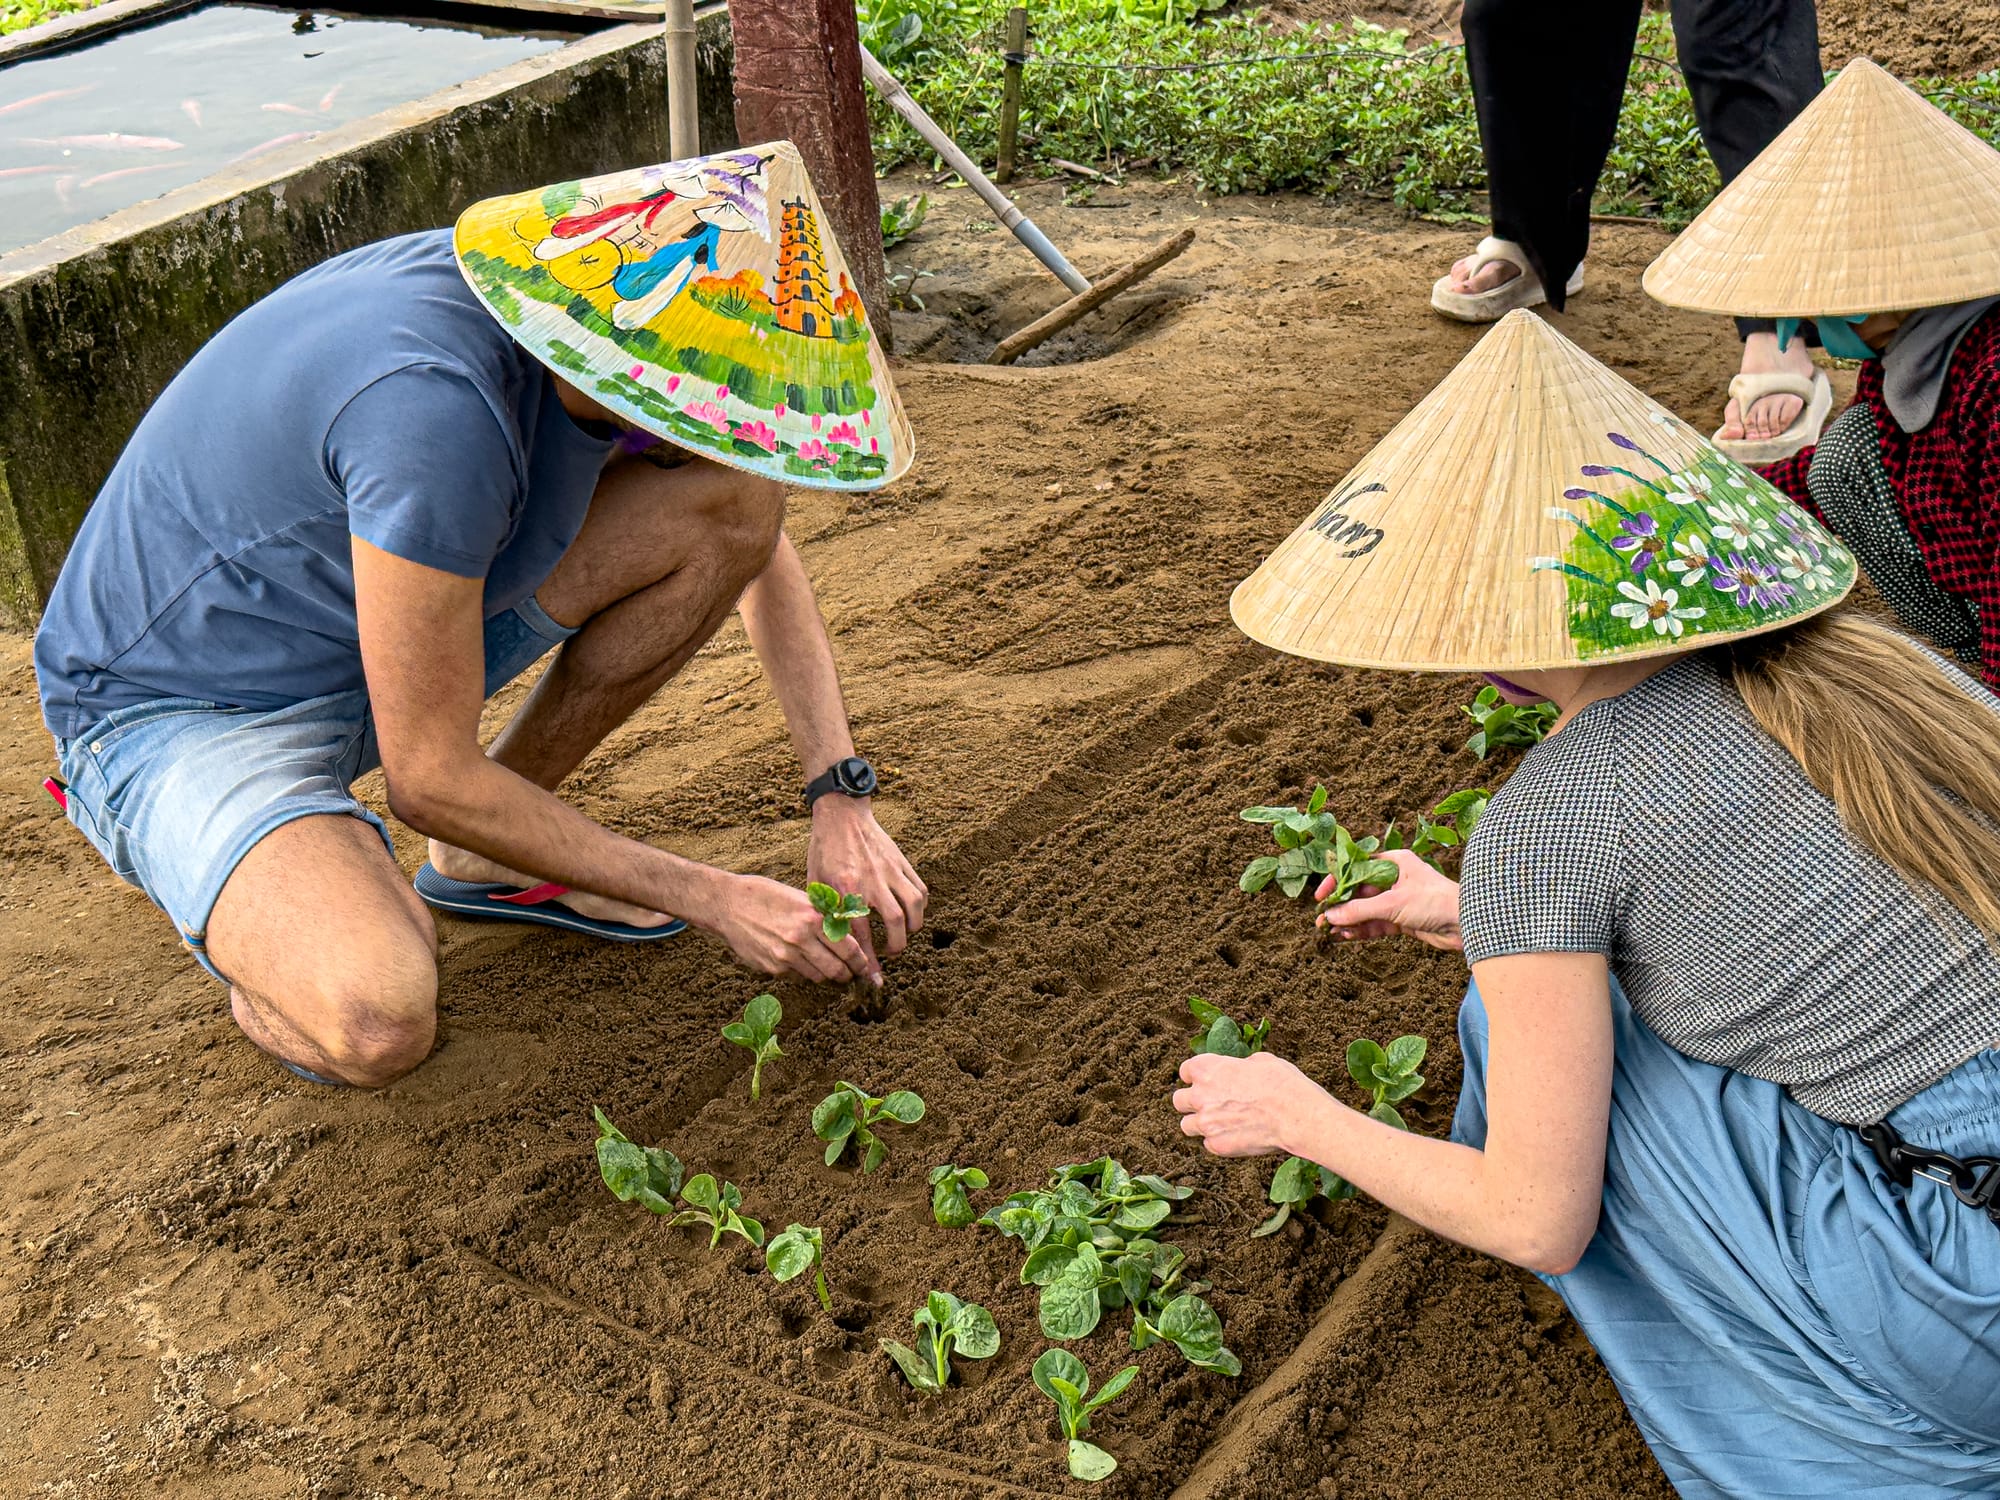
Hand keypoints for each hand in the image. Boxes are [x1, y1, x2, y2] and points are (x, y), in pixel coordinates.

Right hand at [706, 872, 875, 986]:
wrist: (727, 905)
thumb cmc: (766, 895)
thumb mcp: (800, 898)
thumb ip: (824, 916)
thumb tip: (848, 933)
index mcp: (812, 919)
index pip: (848, 949)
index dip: (860, 962)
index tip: (864, 966)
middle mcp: (801, 940)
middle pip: (836, 970)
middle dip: (848, 974)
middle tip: (852, 974)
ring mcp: (785, 957)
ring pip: (818, 977)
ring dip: (827, 976)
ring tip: (830, 969)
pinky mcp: (772, 968)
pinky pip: (798, 977)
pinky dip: (805, 973)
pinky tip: (802, 962)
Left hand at [807, 796, 926, 972]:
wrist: (842, 814)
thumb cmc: (824, 849)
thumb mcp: (816, 881)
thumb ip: (826, 910)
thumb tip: (835, 941)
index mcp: (845, 888)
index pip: (860, 934)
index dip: (868, 961)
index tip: (873, 980)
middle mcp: (871, 881)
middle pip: (895, 924)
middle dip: (896, 947)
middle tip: (890, 954)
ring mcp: (891, 870)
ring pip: (914, 908)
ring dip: (912, 929)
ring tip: (903, 936)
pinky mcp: (902, 862)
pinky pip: (920, 891)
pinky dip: (919, 908)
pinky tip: (910, 914)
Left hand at [1173, 1052, 1325, 1157]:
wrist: (1296, 1117)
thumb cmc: (1283, 1084)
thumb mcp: (1262, 1061)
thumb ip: (1240, 1066)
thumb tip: (1240, 1070)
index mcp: (1207, 1069)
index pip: (1185, 1071)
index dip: (1196, 1076)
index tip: (1205, 1080)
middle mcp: (1200, 1095)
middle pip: (1179, 1100)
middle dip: (1192, 1102)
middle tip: (1209, 1104)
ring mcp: (1206, 1123)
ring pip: (1187, 1125)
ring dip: (1200, 1124)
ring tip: (1220, 1124)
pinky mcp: (1217, 1146)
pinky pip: (1208, 1144)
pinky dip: (1218, 1141)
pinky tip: (1236, 1136)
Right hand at [1316, 849, 1462, 951]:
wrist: (1467, 925)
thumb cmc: (1434, 902)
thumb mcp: (1393, 903)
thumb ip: (1360, 910)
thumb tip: (1331, 916)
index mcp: (1394, 861)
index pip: (1357, 867)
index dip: (1337, 881)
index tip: (1321, 896)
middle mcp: (1395, 878)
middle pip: (1359, 891)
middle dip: (1340, 906)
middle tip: (1321, 919)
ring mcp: (1398, 900)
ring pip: (1366, 910)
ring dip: (1348, 921)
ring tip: (1329, 932)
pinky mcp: (1402, 919)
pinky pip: (1375, 923)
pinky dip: (1361, 930)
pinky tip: (1346, 938)